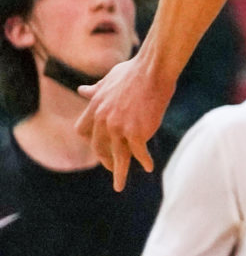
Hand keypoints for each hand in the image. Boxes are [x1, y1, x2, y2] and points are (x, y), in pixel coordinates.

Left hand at [76, 53, 171, 190]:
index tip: (97, 145)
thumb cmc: (134, 71)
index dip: (90, 140)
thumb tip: (82, 90)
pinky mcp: (137, 132)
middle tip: (111, 167)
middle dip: (104, 159)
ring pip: (117, 156)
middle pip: (98, 147)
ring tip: (119, 186)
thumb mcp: (109, 79)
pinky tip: (149, 167)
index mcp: (95, 106)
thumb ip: (96, 90)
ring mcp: (119, 128)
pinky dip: (144, 161)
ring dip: (118, 172)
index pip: (83, 130)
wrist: (153, 70)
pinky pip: (138, 153)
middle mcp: (103, 120)